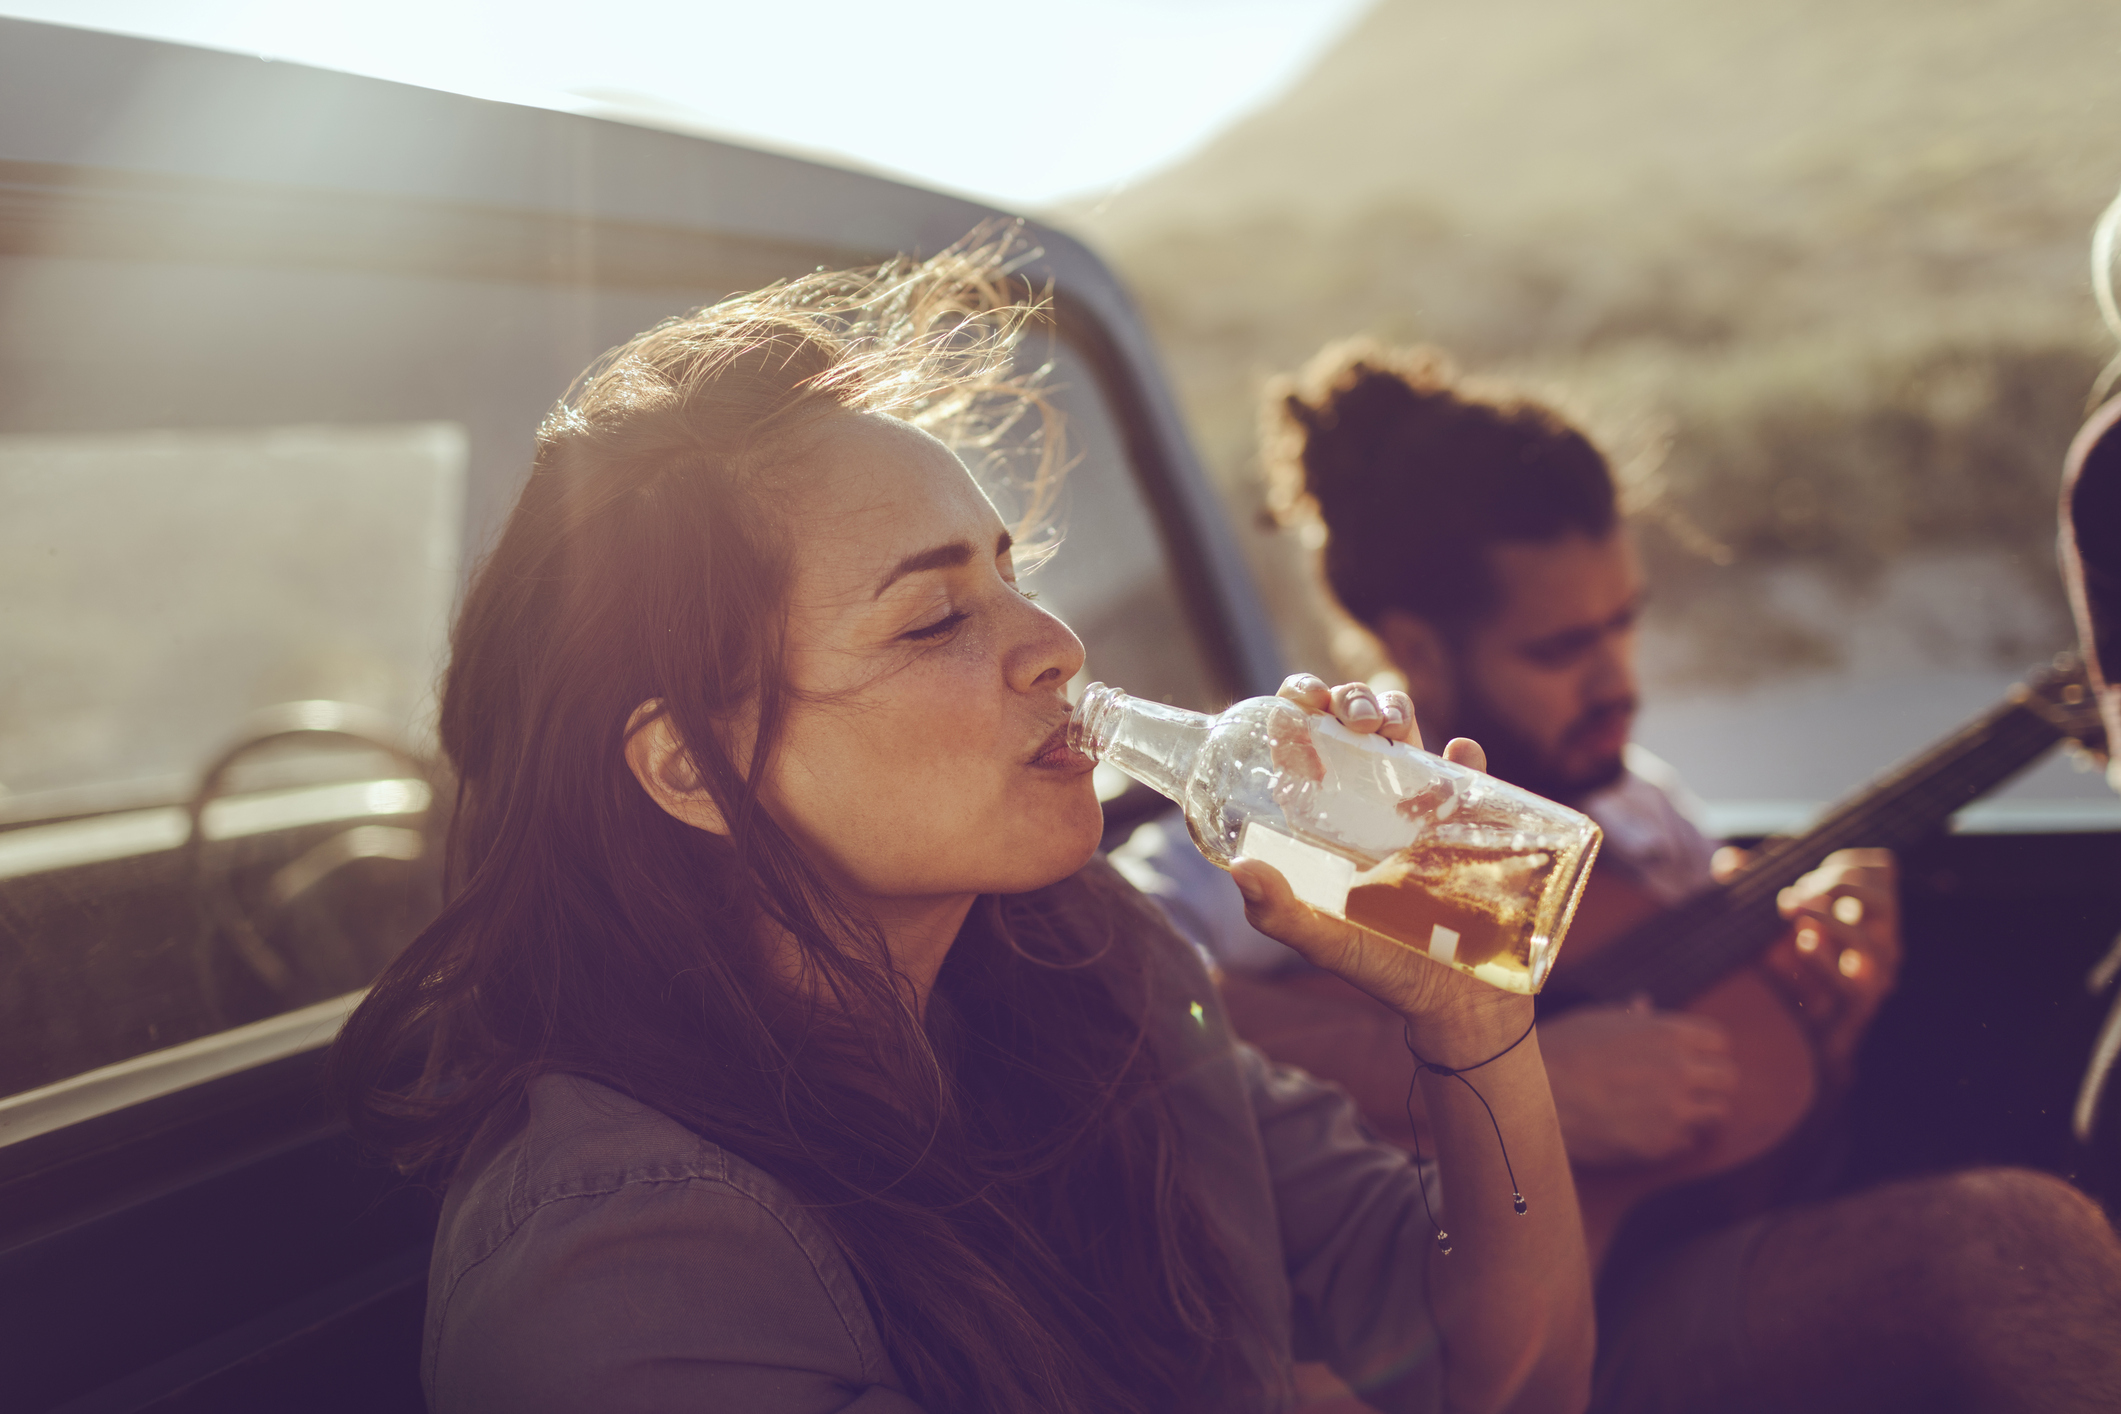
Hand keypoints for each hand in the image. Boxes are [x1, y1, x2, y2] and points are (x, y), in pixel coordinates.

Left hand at [1229, 675, 1526, 1054]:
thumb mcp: (1324, 942)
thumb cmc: (1383, 971)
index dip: (1300, 710)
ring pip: (1407, 733)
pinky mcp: (1469, 822)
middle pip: (1356, 726)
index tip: (1301, 701)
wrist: (1458, 1004)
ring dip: (1399, 710)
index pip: (1306, 748)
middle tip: (1355, 720)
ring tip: (1393, 726)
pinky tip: (1458, 752)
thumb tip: (1239, 866)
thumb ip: (1279, 912)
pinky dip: (1465, 755)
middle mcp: (1369, 805)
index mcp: (1327, 822)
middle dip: (1352, 700)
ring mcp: (1420, 809)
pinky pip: (1470, 773)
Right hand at [1541, 995, 1735, 1166]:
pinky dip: (1675, 1136)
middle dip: (1713, 1081)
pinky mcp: (1661, 1144)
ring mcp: (1675, 1110)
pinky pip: (1688, 1141)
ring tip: (1673, 1110)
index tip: (1694, 1058)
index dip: (1707, 1050)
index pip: (1720, 1041)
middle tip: (1692, 1087)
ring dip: (1700, 1111)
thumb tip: (1644, 1005)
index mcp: (1669, 1033)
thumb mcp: (1597, 1021)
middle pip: (1729, 1077)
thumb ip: (1632, 1018)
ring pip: (1717, 1113)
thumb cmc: (1560, 1050)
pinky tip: (1649, 1128)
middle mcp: (1681, 1070)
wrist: (1534, 1095)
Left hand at [1729, 846, 1899, 1068]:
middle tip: (1796, 892)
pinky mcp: (1858, 1005)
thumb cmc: (1785, 959)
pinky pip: (1854, 985)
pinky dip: (1828, 960)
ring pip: (1871, 942)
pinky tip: (1803, 942)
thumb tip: (1728, 862)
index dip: (1847, 861)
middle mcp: (1881, 939)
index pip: (1882, 869)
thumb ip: (1751, 884)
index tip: (1809, 870)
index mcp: (1868, 910)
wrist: (1794, 1028)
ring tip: (1793, 907)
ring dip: (1830, 919)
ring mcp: (1875, 974)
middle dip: (1838, 885)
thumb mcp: (1768, 915)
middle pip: (1883, 898)